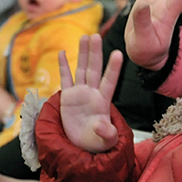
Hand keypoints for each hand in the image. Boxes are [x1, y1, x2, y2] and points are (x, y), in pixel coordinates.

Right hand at [57, 35, 122, 152]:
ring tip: (85, 36)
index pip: (109, 82)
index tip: (118, 54)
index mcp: (103, 102)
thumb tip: (103, 127)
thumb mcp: (105, 141)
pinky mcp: (68, 98)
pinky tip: (63, 52)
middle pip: (94, 70)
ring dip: (83, 53)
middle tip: (96, 35)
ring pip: (81, 70)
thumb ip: (107, 133)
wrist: (83, 145)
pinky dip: (63, 66)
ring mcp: (80, 94)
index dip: (113, 69)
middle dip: (96, 53)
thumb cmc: (97, 142)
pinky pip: (65, 79)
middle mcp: (92, 94)